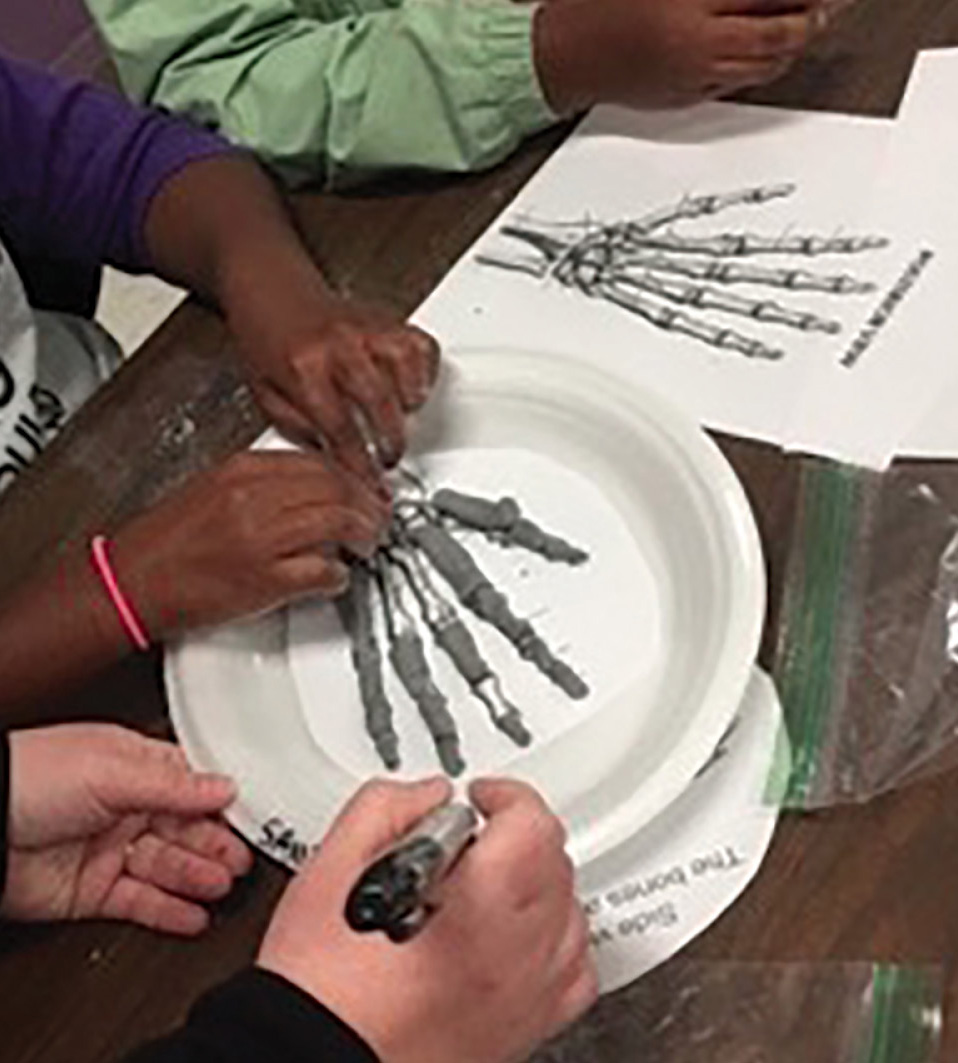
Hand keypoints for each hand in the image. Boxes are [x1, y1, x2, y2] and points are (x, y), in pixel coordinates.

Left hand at [2, 724, 250, 933]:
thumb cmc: (27, 777)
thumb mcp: (112, 769)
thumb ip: (174, 785)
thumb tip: (224, 787)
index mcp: (133, 768)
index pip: (193, 786)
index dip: (223, 804)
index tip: (254, 817)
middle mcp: (127, 807)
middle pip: (187, 829)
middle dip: (217, 844)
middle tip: (242, 859)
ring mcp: (111, 849)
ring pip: (168, 866)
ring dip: (199, 877)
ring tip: (222, 886)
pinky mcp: (95, 891)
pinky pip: (142, 902)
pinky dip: (170, 910)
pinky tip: (194, 913)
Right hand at [111, 450, 388, 637]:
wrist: (130, 581)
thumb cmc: (166, 541)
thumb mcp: (213, 487)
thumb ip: (263, 483)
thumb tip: (314, 488)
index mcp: (242, 469)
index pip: (318, 462)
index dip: (353, 477)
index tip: (366, 489)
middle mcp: (253, 497)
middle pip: (336, 487)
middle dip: (368, 503)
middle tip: (379, 517)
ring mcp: (260, 538)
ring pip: (338, 522)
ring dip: (363, 534)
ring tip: (367, 544)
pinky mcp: (264, 579)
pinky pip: (322, 570)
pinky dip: (338, 575)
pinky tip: (336, 577)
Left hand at [229, 278, 439, 480]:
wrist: (269, 290)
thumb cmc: (267, 340)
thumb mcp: (265, 395)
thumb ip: (299, 429)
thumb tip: (337, 460)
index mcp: (302, 368)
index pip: (341, 431)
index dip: (359, 467)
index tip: (370, 486)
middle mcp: (339, 345)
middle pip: (380, 408)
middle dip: (389, 445)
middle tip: (388, 459)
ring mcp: (368, 329)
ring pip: (408, 377)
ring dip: (408, 410)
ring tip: (398, 422)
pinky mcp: (388, 318)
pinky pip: (423, 350)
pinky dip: (424, 375)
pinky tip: (408, 390)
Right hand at [258, 777, 595, 1062]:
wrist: (311, 1061)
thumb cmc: (320, 989)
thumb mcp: (332, 868)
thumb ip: (385, 809)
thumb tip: (426, 797)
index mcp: (479, 905)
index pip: (531, 824)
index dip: (505, 795)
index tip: (480, 798)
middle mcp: (517, 953)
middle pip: (553, 862)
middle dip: (516, 835)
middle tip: (471, 839)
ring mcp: (526, 997)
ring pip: (570, 914)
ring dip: (539, 884)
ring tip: (492, 883)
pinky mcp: (522, 1032)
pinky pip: (572, 974)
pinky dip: (556, 944)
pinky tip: (522, 936)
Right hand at [535, 0, 829, 111]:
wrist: (564, 55)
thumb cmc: (602, 6)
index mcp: (692, 2)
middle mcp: (699, 44)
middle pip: (779, 34)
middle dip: (812, 16)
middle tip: (830, 4)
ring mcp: (696, 76)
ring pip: (767, 64)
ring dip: (793, 42)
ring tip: (806, 22)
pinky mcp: (689, 96)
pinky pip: (741, 80)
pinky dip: (763, 62)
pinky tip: (766, 45)